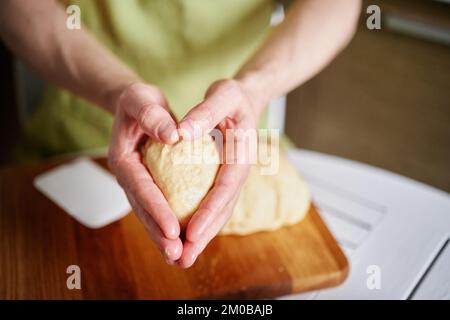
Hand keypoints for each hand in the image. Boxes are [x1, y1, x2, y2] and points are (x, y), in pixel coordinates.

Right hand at [108, 82, 181, 263]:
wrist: (137, 107)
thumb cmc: (140, 101)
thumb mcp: (142, 98)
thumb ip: (152, 115)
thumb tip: (173, 135)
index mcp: (123, 160)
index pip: (141, 188)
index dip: (156, 209)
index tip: (172, 229)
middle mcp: (129, 177)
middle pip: (144, 210)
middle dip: (160, 234)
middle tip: (177, 254)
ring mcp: (139, 185)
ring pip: (151, 216)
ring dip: (165, 238)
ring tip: (181, 258)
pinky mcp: (151, 187)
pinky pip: (161, 209)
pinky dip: (172, 226)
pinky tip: (186, 241)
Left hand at [176, 79, 263, 267]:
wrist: (244, 101)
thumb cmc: (233, 96)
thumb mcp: (223, 94)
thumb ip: (205, 113)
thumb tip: (180, 134)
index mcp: (242, 154)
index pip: (226, 187)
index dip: (209, 211)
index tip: (191, 232)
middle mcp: (239, 172)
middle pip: (224, 209)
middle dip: (204, 235)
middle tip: (183, 258)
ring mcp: (231, 179)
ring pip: (218, 213)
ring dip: (201, 237)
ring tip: (181, 258)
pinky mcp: (221, 181)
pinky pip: (212, 206)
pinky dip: (199, 223)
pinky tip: (183, 237)